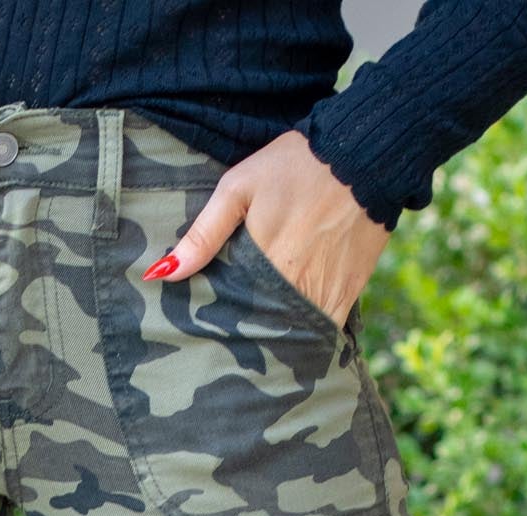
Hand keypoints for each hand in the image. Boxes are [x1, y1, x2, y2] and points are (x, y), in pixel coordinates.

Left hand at [142, 129, 390, 333]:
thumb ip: (203, 234)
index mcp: (260, 266)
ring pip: (288, 337)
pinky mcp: (346, 296)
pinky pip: (320, 331)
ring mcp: (321, 296)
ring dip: (271, 342)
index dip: (213, 326)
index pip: (226, 314)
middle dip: (241, 340)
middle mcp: (291, 288)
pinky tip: (290, 342)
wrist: (365, 156)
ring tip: (254, 348)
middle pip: (257, 331)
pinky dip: (305, 339)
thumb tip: (162, 274)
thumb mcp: (238, 188)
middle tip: (224, 346)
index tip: (200, 333)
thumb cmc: (295, 166)